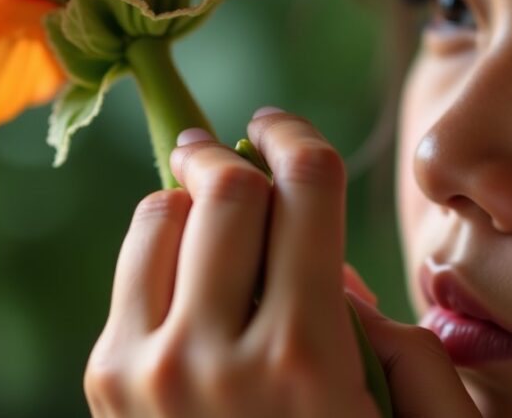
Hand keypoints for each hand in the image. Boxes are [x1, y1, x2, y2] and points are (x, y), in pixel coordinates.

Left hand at [83, 108, 478, 416]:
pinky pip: (133, 265)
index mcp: (307, 358)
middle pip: (225, 187)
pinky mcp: (107, 384)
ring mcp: (151, 369)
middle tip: (248, 150)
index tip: (284, 127)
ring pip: (161, 214)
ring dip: (196, 196)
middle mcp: (218, 354)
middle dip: (242, 154)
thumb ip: (404, 345)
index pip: (303, 186)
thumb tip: (337, 281)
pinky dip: (162, 241)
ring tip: (221, 210)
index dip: (296, 134)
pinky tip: (192, 264)